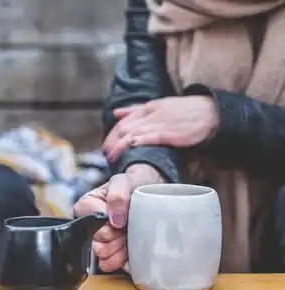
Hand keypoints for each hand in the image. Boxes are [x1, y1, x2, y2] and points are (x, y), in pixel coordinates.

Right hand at [74, 164, 164, 271]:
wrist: (150, 191)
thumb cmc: (133, 184)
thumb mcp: (124, 181)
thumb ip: (117, 195)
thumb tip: (114, 219)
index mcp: (86, 207)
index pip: (90, 224)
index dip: (107, 223)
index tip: (120, 218)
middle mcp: (89, 225)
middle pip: (97, 243)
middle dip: (115, 237)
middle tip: (127, 226)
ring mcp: (100, 241)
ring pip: (103, 255)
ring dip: (119, 247)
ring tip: (128, 235)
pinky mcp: (110, 253)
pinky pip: (110, 264)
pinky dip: (121, 258)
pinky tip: (128, 247)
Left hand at [103, 96, 218, 162]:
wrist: (210, 112)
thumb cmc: (184, 110)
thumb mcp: (158, 105)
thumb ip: (136, 110)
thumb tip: (116, 113)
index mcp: (147, 108)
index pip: (122, 122)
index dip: (111, 135)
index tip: (106, 147)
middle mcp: (151, 114)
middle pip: (123, 128)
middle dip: (111, 142)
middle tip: (106, 155)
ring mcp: (160, 123)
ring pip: (132, 133)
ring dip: (119, 146)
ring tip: (112, 158)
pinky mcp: (170, 133)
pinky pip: (150, 138)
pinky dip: (137, 143)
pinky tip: (129, 150)